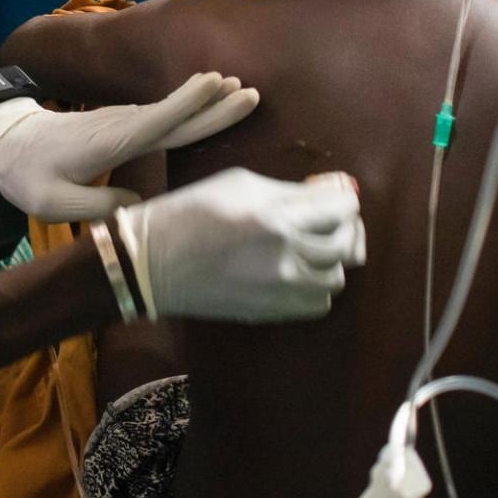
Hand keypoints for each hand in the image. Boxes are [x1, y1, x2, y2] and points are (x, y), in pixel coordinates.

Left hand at [0, 72, 258, 220]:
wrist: (8, 142)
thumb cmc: (29, 174)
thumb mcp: (53, 203)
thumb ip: (98, 206)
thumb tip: (140, 208)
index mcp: (110, 142)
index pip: (158, 121)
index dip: (190, 103)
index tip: (220, 83)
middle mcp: (124, 126)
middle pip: (178, 115)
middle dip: (214, 103)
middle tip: (252, 91)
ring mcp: (125, 123)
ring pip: (176, 114)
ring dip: (209, 102)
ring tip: (244, 92)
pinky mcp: (125, 126)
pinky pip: (167, 118)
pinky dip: (192, 109)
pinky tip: (210, 102)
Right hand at [114, 168, 365, 321]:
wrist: (151, 263)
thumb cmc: (191, 212)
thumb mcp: (240, 184)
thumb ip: (288, 190)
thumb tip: (326, 194)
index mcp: (277, 216)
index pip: (342, 208)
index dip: (344, 200)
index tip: (336, 199)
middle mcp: (286, 254)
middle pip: (345, 244)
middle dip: (345, 227)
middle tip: (332, 221)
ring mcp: (280, 289)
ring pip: (336, 277)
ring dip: (330, 260)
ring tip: (312, 249)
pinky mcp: (271, 312)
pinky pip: (318, 304)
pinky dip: (316, 288)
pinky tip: (299, 274)